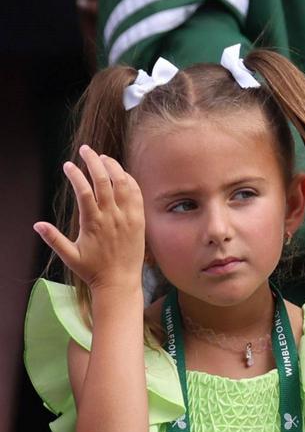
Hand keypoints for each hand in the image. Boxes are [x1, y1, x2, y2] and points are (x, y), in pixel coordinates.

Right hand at [34, 145, 144, 290]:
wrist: (120, 281)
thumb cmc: (93, 270)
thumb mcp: (70, 256)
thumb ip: (54, 239)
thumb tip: (37, 224)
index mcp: (93, 223)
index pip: (84, 191)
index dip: (75, 175)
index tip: (68, 165)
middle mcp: (112, 217)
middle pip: (104, 181)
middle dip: (94, 161)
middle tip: (85, 150)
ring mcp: (128, 217)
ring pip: (123, 184)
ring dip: (113, 167)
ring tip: (102, 157)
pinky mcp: (140, 220)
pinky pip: (136, 194)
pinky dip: (129, 180)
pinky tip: (121, 173)